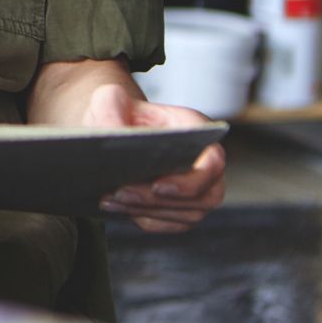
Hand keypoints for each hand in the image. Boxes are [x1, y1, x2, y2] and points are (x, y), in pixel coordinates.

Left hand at [87, 83, 225, 232]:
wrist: (113, 128)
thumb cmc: (119, 110)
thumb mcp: (109, 99)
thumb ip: (110, 111)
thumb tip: (112, 135)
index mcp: (196, 131)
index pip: (213, 163)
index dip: (191, 181)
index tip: (157, 186)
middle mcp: (205, 163)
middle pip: (204, 197)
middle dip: (161, 201)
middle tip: (120, 193)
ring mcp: (197, 189)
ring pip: (187, 215)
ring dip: (148, 211)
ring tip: (110, 199)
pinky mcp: (179, 207)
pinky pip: (170, 223)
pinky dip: (143, 218)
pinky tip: (114, 206)